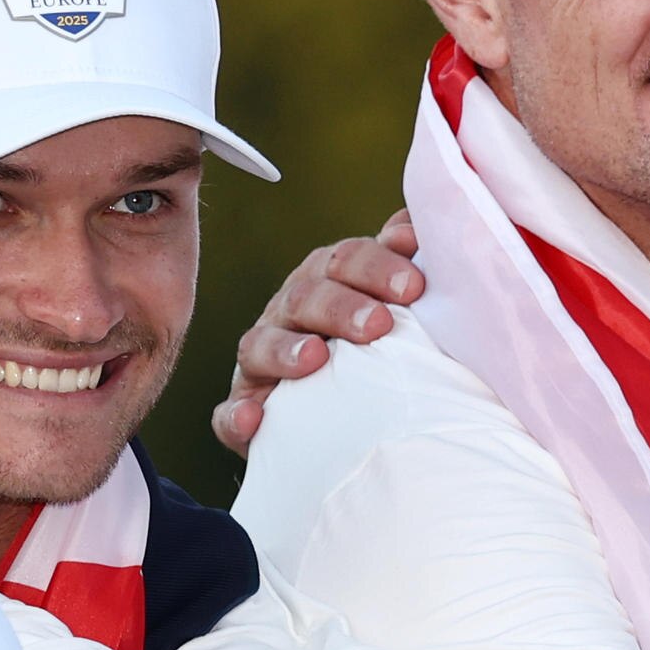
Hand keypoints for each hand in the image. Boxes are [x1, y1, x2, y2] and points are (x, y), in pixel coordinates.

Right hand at [211, 209, 424, 454]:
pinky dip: (238, 415)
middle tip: (379, 324)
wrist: (368, 420)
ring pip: (261, 345)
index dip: (378, 265)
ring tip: (315, 358)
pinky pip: (231, 413)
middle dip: (342, 307)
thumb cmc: (395, 352)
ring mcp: (263, 361)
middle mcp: (292, 313)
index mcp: (330, 282)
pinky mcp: (246, 409)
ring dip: (286, 350)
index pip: (347, 260)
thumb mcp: (408, 311)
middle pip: (307, 296)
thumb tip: (418, 228)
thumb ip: (412, 267)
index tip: (414, 284)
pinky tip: (253, 418)